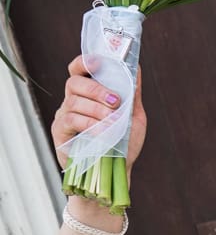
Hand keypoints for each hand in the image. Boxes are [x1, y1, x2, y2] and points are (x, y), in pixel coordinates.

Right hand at [51, 55, 146, 171]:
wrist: (116, 172)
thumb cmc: (123, 144)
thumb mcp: (133, 116)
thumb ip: (133, 93)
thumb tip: (136, 67)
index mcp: (89, 94)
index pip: (78, 69)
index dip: (85, 62)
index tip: (99, 62)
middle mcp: (73, 101)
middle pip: (74, 83)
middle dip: (97, 89)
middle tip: (115, 102)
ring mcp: (64, 116)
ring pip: (74, 101)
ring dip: (97, 109)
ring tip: (113, 121)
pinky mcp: (60, 133)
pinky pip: (71, 120)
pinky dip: (90, 124)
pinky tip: (103, 132)